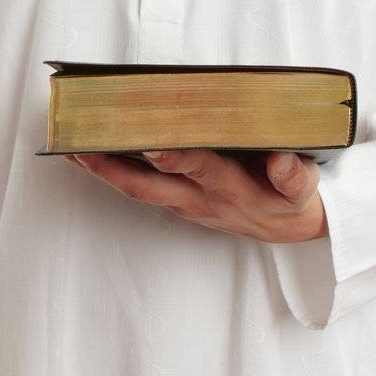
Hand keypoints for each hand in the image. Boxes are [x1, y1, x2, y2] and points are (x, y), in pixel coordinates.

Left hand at [65, 148, 328, 242]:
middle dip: (114, 168)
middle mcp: (200, 198)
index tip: (153, 144)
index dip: (176, 157)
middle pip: (150, 185)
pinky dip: (112, 172)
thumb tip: (282, 159)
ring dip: (103, 171)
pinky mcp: (178, 203)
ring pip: (137, 189)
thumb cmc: (294, 200)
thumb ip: (295, 176)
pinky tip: (89, 155)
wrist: (291, 231)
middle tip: (83, 147)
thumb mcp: (304, 190)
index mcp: (232, 188)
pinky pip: (140, 188)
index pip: (200, 168)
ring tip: (71, 147)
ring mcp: (185, 203)